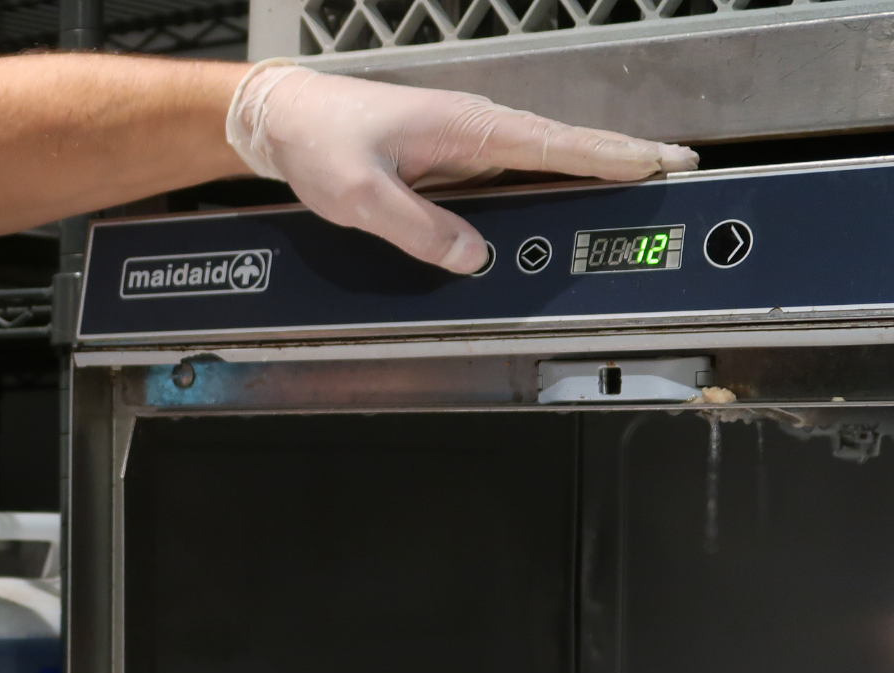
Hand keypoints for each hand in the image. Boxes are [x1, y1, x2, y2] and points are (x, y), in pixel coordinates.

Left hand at [227, 62, 698, 273]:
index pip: (556, 143)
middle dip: (624, 161)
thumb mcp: (361, 197)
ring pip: (544, 164)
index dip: (613, 155)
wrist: (286, 120)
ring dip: (591, 174)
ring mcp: (469, 146)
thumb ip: (419, 228)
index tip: (663, 162)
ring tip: (643, 189)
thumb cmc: (321, 142)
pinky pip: (512, 178)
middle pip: (565, 150)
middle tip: (680, 173)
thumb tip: (472, 257)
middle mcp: (477, 131)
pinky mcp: (455, 163)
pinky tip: (567, 204)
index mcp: (466, 127)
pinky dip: (549, 185)